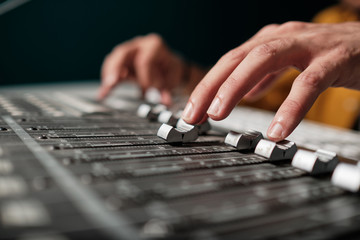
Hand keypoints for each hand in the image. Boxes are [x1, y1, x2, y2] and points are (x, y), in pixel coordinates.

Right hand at [98, 33, 184, 104]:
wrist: (168, 66)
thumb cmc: (170, 68)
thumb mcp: (173, 77)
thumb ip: (167, 89)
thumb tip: (165, 101)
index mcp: (154, 46)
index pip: (144, 60)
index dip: (145, 77)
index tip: (148, 90)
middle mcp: (138, 46)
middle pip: (122, 53)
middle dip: (115, 68)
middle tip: (111, 81)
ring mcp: (128, 53)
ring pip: (113, 59)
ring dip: (108, 74)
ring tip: (106, 87)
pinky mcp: (121, 64)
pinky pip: (111, 71)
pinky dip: (107, 83)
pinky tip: (103, 94)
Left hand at [181, 21, 359, 140]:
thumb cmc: (330, 54)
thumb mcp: (290, 62)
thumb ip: (266, 74)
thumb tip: (244, 91)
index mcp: (270, 40)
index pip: (229, 62)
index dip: (206, 86)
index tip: (190, 110)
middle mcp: (284, 37)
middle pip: (237, 58)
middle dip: (211, 86)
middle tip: (194, 114)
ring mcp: (308, 45)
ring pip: (264, 60)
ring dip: (236, 87)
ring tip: (218, 114)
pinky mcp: (334, 59)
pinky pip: (308, 84)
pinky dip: (290, 107)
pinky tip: (277, 130)